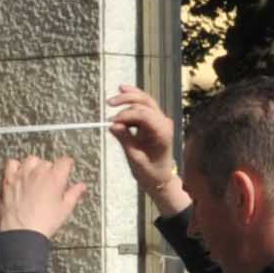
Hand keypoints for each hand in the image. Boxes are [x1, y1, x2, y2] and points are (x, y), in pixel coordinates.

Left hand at [0, 152, 87, 242]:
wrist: (22, 233)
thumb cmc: (44, 223)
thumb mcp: (65, 209)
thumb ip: (74, 194)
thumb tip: (82, 186)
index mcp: (55, 178)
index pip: (65, 161)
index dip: (67, 166)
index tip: (66, 169)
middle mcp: (38, 172)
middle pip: (47, 162)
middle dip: (51, 170)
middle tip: (50, 183)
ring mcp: (22, 175)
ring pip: (31, 160)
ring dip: (34, 166)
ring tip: (35, 177)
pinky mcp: (8, 180)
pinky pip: (11, 164)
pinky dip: (16, 167)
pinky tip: (19, 175)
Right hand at [105, 84, 185, 212]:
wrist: (160, 178)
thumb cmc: (149, 172)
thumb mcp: (134, 157)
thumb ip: (125, 139)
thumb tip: (112, 125)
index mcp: (162, 132)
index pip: (143, 114)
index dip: (126, 115)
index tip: (111, 122)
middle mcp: (163, 122)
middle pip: (145, 102)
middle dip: (127, 99)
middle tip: (110, 103)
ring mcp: (160, 120)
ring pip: (145, 101)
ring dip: (129, 97)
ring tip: (113, 99)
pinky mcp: (154, 121)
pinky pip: (144, 106)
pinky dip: (133, 101)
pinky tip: (122, 94)